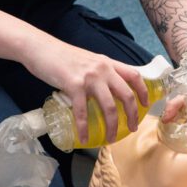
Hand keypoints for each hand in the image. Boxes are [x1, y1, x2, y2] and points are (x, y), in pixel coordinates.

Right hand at [22, 40, 149, 144]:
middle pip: (126, 94)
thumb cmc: (62, 56)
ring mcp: (89, 77)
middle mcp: (102, 69)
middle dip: (132, 115)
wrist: (41, 48)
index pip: (134, 75)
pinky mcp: (73, 85)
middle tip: (132, 128)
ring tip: (110, 139)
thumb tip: (105, 90)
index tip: (145, 105)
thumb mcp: (88, 61)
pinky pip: (82, 112)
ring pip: (108, 106)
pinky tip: (84, 138)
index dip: (143, 91)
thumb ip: (99, 73)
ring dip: (112, 126)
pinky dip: (84, 128)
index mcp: (107, 63)